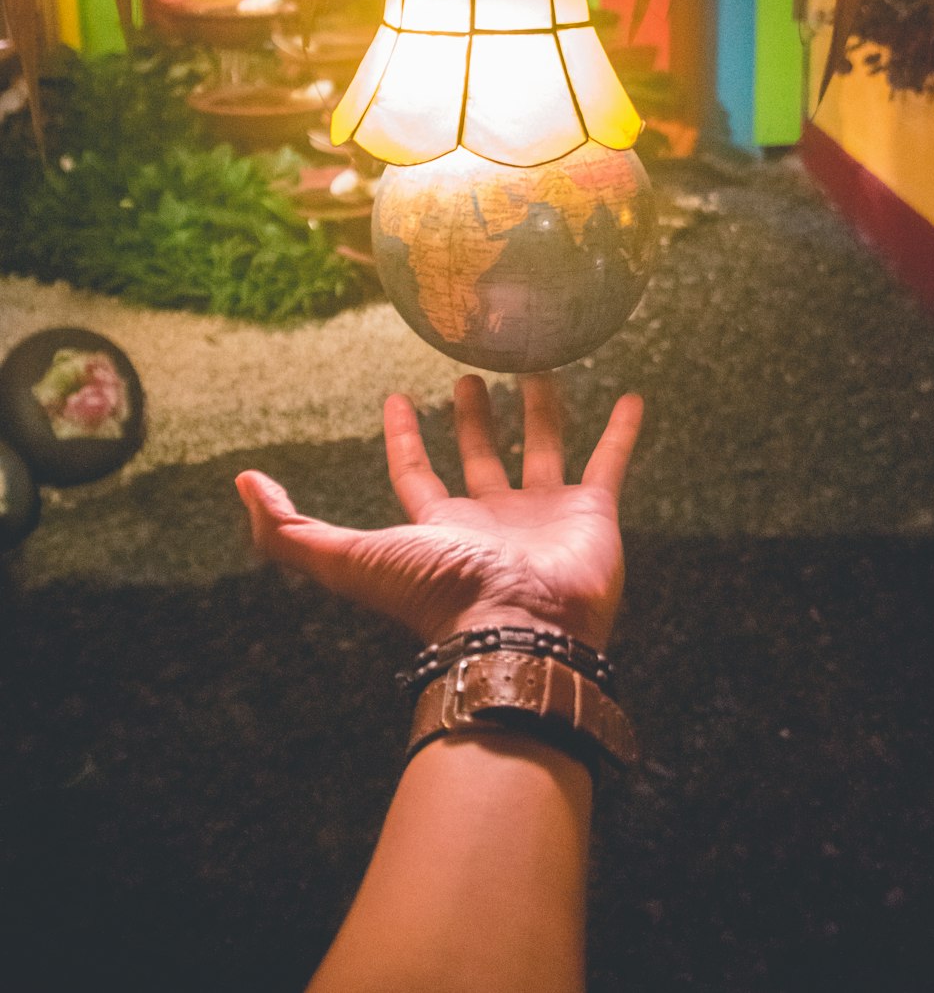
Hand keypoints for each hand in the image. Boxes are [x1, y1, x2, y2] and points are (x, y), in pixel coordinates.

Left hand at [236, 374, 641, 649]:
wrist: (521, 629)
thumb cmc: (437, 595)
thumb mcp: (349, 557)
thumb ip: (291, 530)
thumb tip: (243, 483)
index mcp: (438, 527)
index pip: (416, 474)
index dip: (402, 438)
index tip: (395, 396)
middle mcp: (490, 519)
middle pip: (478, 458)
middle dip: (470, 418)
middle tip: (467, 373)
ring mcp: (543, 515)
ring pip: (541, 448)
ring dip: (539, 410)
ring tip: (538, 365)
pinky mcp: (593, 513)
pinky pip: (609, 462)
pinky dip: (621, 430)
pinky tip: (629, 396)